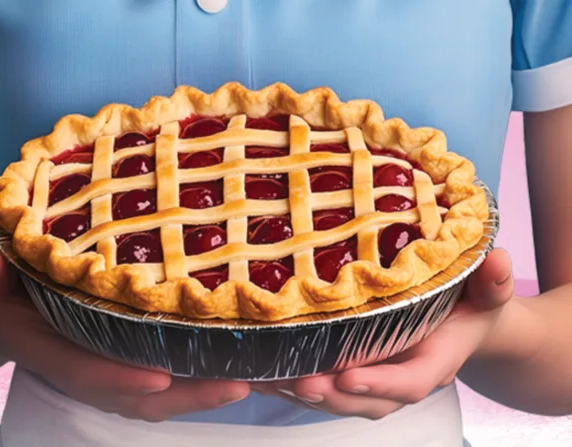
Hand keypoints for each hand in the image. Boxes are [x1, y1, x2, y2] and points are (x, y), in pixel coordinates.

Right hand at [0, 245, 248, 421]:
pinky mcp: (140, 361)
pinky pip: (178, 378)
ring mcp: (120, 371)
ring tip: (263, 380)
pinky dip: (214, 377)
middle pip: (144, 396)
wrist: (16, 314)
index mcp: (56, 354)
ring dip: (215, 389)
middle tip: (237, 384)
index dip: (118, 380)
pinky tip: (255, 368)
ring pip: (168, 393)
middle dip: (191, 394)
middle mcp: (94, 371)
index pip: (86, 373)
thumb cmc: (9, 295)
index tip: (156, 379)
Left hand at [252, 249, 514, 419]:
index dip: (380, 383)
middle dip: (331, 395)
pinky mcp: (358, 373)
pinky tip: (265, 374)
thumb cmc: (472, 306)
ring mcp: (379, 380)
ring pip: (342, 399)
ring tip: (270, 381)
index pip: (410, 382)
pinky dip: (296, 384)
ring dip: (306, 394)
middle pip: (367, 400)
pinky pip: (328, 387)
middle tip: (298, 382)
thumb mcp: (487, 292)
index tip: (348, 375)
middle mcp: (402, 378)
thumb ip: (492, 283)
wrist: (466, 325)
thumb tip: (498, 261)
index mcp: (434, 362)